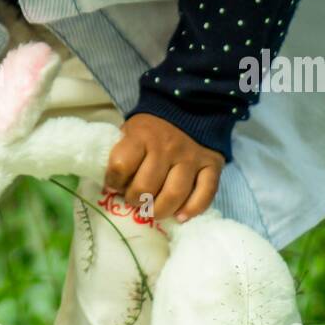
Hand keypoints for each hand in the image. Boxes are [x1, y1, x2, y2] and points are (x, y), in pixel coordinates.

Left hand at [103, 113, 224, 224]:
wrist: (187, 108)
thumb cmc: (150, 128)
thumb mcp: (130, 131)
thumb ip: (122, 154)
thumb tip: (112, 187)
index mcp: (142, 136)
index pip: (121, 166)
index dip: (113, 182)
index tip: (114, 186)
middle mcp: (167, 147)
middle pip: (146, 187)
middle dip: (135, 200)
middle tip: (135, 200)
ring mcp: (191, 157)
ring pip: (174, 195)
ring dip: (159, 210)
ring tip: (153, 211)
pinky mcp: (211, 165)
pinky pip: (205, 194)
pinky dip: (192, 209)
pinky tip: (180, 216)